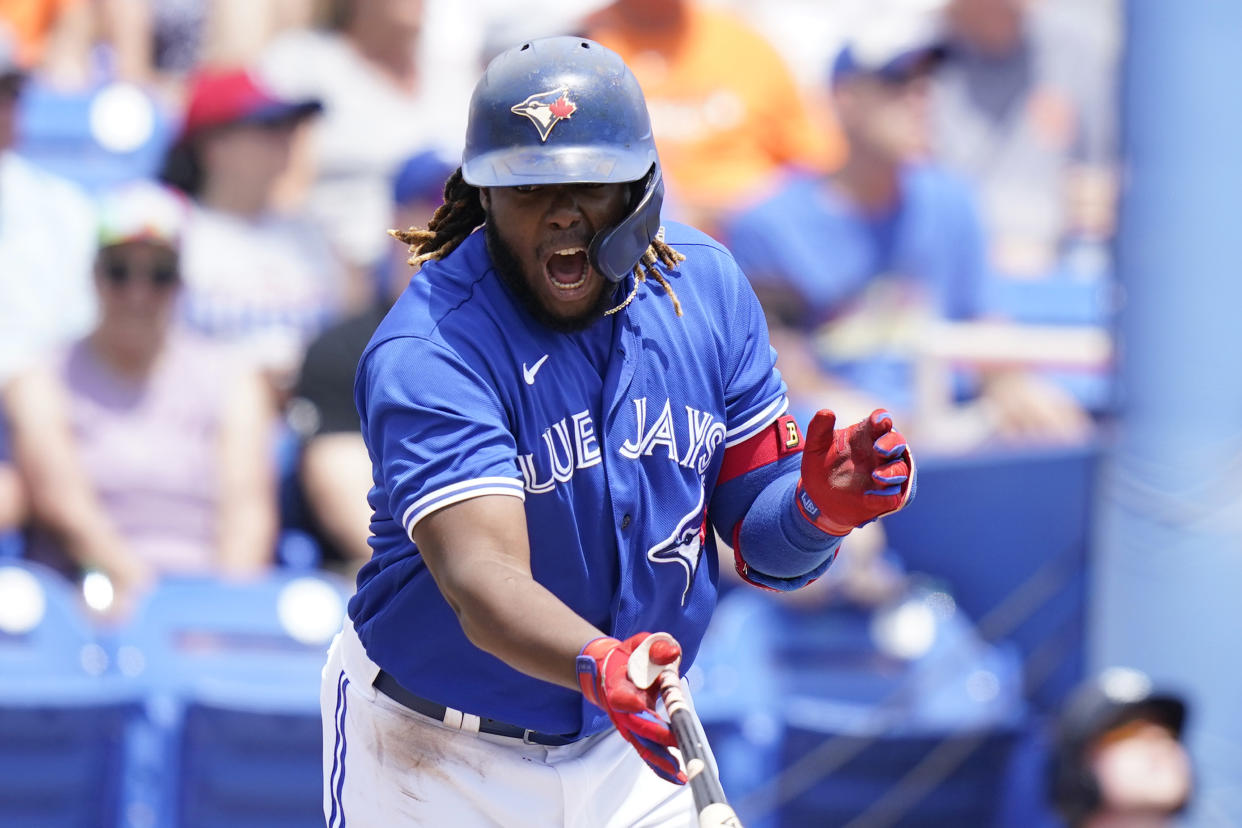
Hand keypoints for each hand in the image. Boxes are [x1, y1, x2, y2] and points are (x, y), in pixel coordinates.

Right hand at [577, 633, 685, 783]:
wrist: (607, 671)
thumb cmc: (629, 656)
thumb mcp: (642, 645)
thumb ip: (657, 648)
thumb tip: (672, 652)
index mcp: (618, 686)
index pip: (625, 699)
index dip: (636, 706)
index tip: (651, 710)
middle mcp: (620, 711)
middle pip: (637, 728)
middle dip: (658, 738)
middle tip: (680, 746)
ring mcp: (626, 726)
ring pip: (642, 746)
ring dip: (660, 761)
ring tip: (681, 775)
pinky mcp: (635, 734)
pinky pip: (646, 752)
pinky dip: (659, 766)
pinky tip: (677, 777)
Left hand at [795, 408, 914, 534]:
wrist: (818, 500)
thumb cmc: (821, 467)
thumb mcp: (815, 447)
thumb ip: (819, 429)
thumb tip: (826, 412)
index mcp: (865, 435)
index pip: (880, 422)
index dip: (881, 419)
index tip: (878, 421)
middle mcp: (880, 453)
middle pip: (896, 442)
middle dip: (892, 444)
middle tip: (879, 449)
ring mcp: (885, 475)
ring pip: (900, 469)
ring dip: (892, 472)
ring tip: (876, 476)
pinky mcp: (884, 497)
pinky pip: (892, 496)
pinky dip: (886, 497)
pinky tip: (868, 498)